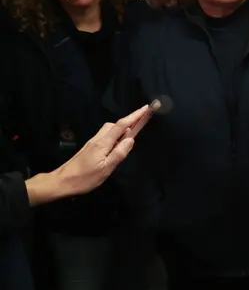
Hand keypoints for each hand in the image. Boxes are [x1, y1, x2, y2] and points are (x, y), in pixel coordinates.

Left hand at [32, 105, 149, 204]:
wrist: (61, 182)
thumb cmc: (84, 178)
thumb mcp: (105, 169)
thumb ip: (119, 153)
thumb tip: (131, 139)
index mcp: (103, 143)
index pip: (121, 125)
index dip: (134, 116)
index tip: (145, 108)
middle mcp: (97, 139)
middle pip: (114, 125)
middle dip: (128, 121)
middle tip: (141, 125)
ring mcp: (92, 143)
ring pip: (109, 130)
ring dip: (121, 129)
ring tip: (130, 137)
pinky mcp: (90, 148)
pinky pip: (105, 136)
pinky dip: (114, 135)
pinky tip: (117, 145)